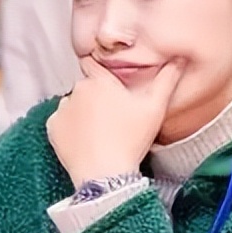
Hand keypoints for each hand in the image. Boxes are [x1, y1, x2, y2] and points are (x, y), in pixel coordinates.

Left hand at [46, 57, 183, 187]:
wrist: (105, 174)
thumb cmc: (130, 140)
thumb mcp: (155, 108)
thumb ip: (167, 79)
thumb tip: (179, 58)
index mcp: (100, 81)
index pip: (94, 64)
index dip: (102, 73)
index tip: (110, 86)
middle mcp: (77, 90)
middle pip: (87, 88)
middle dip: (97, 97)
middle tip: (114, 118)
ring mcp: (62, 109)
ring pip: (74, 105)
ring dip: (83, 113)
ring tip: (101, 132)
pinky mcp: (52, 128)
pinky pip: (61, 122)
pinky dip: (70, 129)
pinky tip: (86, 139)